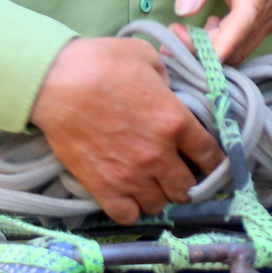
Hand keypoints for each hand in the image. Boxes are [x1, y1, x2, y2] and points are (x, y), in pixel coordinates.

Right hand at [29, 36, 223, 223]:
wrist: (54, 82)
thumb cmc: (100, 62)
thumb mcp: (145, 56)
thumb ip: (167, 77)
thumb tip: (170, 91)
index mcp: (174, 120)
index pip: (211, 154)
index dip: (217, 161)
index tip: (213, 163)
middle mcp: (158, 155)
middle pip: (187, 188)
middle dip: (188, 182)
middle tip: (180, 173)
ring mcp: (130, 175)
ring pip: (160, 205)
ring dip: (160, 196)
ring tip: (153, 184)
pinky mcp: (103, 187)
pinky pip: (128, 215)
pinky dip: (133, 209)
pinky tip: (130, 196)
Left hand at [170, 0, 271, 63]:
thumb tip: (185, 9)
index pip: (245, 17)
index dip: (222, 43)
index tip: (194, 55)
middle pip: (243, 37)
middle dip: (208, 48)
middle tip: (173, 38)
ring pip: (244, 45)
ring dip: (213, 49)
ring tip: (182, 35)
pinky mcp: (268, 17)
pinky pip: (246, 41)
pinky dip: (223, 45)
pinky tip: (205, 30)